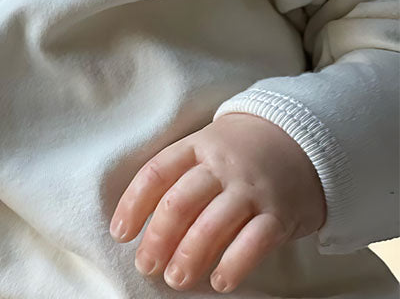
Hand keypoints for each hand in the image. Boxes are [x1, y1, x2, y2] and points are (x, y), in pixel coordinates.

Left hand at [110, 113, 325, 292]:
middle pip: (180, 202)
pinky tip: (219, 282)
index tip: (120, 233)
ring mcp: (251, 189)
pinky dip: (234, 264)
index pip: (155, 173)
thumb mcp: (205, 149)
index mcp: (195, 146)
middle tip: (145, 265)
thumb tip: (142, 221)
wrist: (301, 139)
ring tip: (175, 279)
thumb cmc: (238, 152)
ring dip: (189, 256)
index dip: (133, 204)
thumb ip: (179, 177)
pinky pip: (254, 241)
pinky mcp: (280, 213)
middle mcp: (220, 165)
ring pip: (212, 224)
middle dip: (158, 238)